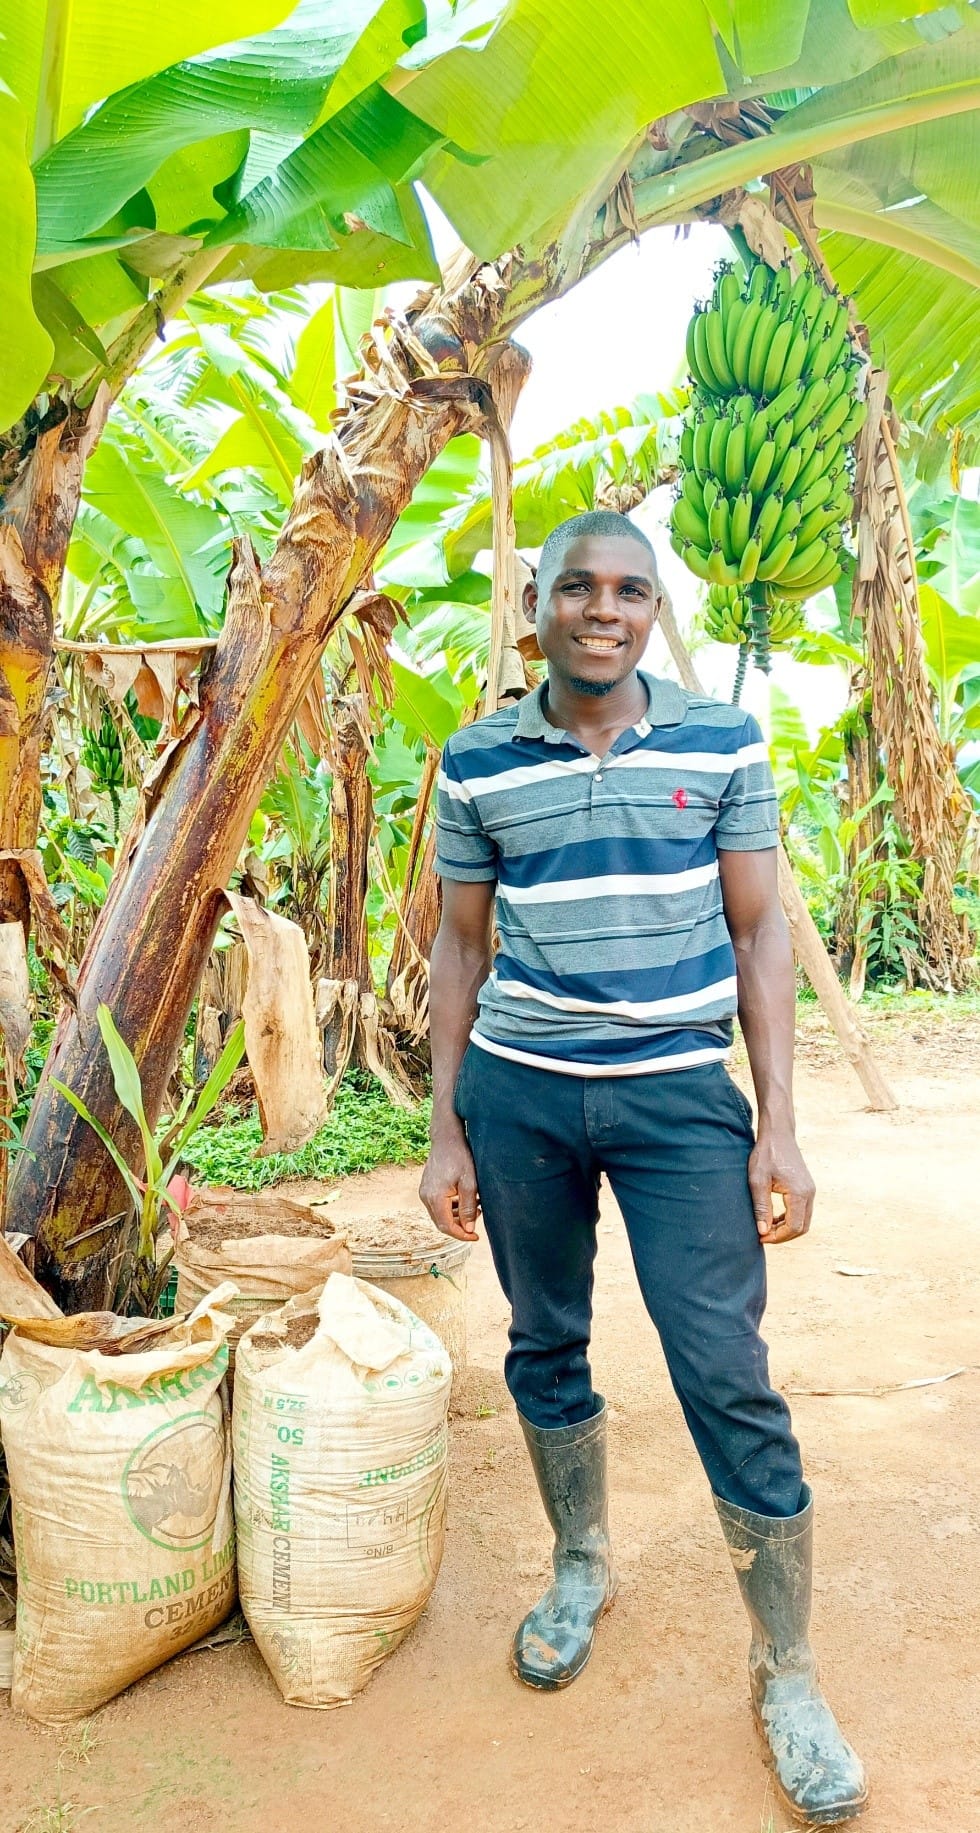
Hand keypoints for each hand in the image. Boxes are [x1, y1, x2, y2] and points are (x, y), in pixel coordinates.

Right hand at [419, 1131, 480, 1241]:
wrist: (446, 1138)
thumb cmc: (460, 1157)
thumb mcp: (470, 1183)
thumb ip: (468, 1208)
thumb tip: (468, 1230)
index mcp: (435, 1197)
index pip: (446, 1226)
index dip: (461, 1235)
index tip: (475, 1237)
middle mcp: (425, 1197)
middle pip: (442, 1223)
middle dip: (460, 1226)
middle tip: (477, 1219)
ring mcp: (424, 1192)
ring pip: (440, 1215)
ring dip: (457, 1216)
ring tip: (475, 1207)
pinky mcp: (426, 1188)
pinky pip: (438, 1205)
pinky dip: (452, 1208)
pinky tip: (465, 1199)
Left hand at [748, 1121, 814, 1243]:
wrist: (778, 1134)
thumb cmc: (766, 1154)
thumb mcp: (757, 1181)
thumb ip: (761, 1207)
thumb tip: (763, 1232)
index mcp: (799, 1193)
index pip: (794, 1227)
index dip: (778, 1237)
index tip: (761, 1237)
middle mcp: (809, 1193)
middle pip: (802, 1227)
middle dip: (783, 1236)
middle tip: (763, 1236)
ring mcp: (810, 1190)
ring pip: (804, 1221)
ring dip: (786, 1228)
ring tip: (766, 1228)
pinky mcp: (807, 1188)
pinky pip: (802, 1211)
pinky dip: (790, 1219)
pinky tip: (773, 1218)